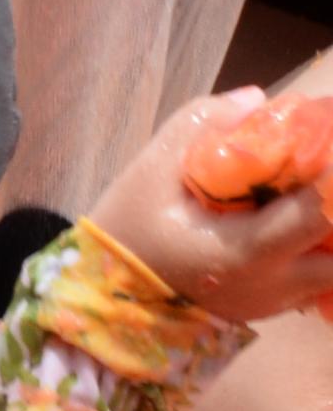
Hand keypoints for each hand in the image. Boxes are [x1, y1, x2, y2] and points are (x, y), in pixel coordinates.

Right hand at [91, 86, 332, 326]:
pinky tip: (293, 231)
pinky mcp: (269, 310)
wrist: (101, 301)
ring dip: (329, 233)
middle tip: (316, 176)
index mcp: (250, 248)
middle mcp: (276, 281)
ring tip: (303, 201)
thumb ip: (201, 125)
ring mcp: (276, 301)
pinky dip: (317, 252)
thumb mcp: (148, 172)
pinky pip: (318, 280)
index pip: (325, 208)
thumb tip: (258, 100)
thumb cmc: (124, 235)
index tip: (320, 146)